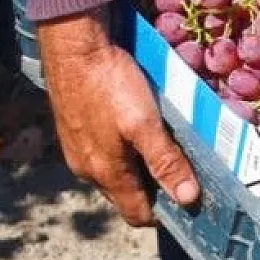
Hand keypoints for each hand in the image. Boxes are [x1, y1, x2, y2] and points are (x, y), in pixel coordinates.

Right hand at [39, 5, 198, 226]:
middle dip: (150, 193)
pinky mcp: (71, 131)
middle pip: (124, 197)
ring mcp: (75, 151)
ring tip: (159, 150)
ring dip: (135, 171)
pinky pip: (100, 156)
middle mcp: (86, 169)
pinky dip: (119, 154)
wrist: (71, 44)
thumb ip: (165, 161)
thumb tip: (188, 198)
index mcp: (106, 173)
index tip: (185, 202)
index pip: (137, 215)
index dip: (162, 215)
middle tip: (178, 173)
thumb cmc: (110, 83)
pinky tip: (131, 132)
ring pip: (111, 176)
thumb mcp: (145, 123)